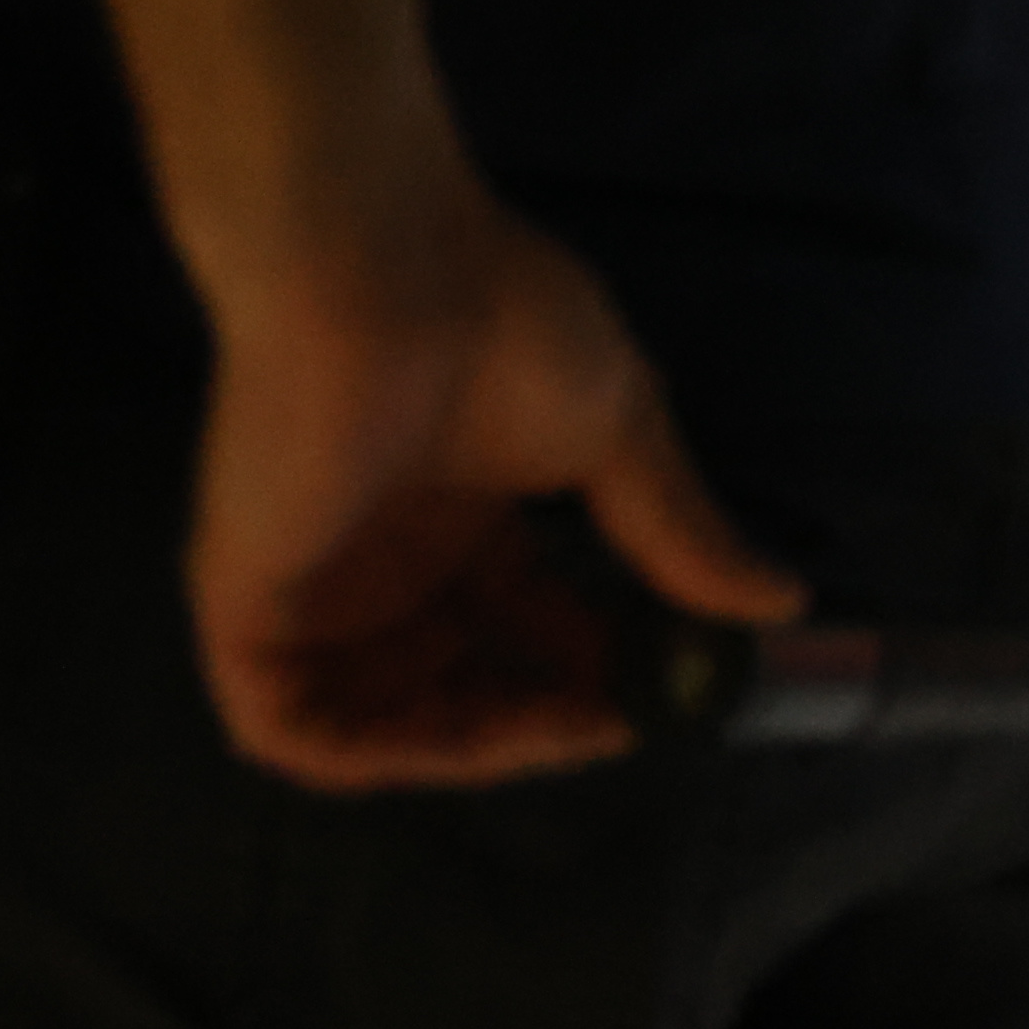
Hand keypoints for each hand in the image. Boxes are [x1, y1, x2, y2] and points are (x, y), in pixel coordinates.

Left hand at [187, 195, 799, 788]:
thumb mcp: (620, 436)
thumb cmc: (496, 323)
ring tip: (563, 726)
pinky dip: (376, 756)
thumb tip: (781, 601)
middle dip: (547, 716)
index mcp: (456, 515)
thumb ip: (682, 533)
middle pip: (461, 682)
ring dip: (475, 745)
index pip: (525, 625)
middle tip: (626, 716)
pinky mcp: (247, 609)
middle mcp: (383, 561)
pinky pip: (293, 729)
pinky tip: (461, 739)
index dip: (594, 669)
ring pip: (380, 720)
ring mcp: (312, 589)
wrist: (378, 273)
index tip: (669, 686)